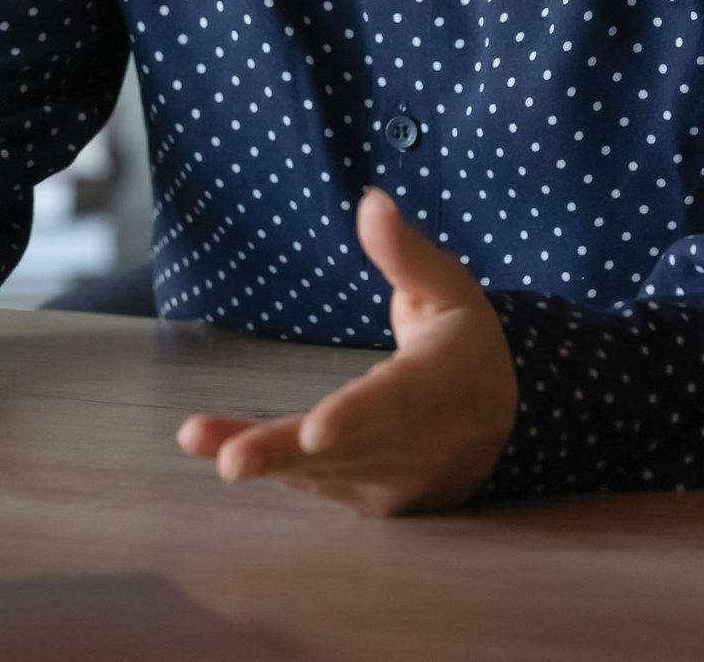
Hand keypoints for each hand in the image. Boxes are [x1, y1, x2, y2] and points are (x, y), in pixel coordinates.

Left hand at [175, 189, 518, 515]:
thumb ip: (407, 252)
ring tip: (197, 440)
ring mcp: (396, 479)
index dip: (354, 418)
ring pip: (321, 474)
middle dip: (281, 453)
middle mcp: (419, 442)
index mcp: (439, 383)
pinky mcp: (375, 500)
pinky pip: (318, 486)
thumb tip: (371, 202)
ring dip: (260, 459)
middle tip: (230, 462)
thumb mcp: (448, 289)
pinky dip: (274, 469)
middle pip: (345, 450)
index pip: (394, 403)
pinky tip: (223, 447)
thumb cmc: (465, 343)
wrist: (507, 424)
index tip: (315, 433)